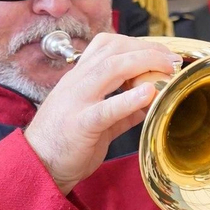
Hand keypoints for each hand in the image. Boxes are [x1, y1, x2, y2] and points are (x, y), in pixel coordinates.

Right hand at [24, 33, 183, 194]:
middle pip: (113, 50)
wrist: (37, 165)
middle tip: (172, 59)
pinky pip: (106, 108)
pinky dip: (129, 99)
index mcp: (79, 78)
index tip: (161, 53)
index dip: (137, 43)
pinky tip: (148, 94)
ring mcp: (77, 101)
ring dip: (143, 63)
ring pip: (110, 69)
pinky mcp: (80, 124)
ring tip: (167, 69)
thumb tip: (148, 102)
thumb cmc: (65, 143)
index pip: (107, 45)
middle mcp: (76, 83)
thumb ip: (122, 111)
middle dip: (147, 49)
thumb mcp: (96, 120)